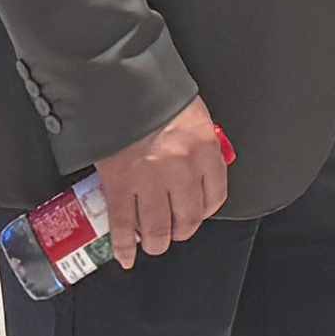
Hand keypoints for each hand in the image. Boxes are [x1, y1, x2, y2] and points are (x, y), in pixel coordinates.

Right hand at [94, 98, 236, 255]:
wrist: (119, 80)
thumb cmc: (156, 93)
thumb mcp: (192, 114)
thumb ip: (199, 144)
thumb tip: (198, 168)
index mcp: (203, 149)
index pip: (215, 195)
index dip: (206, 210)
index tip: (198, 213)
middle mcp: (181, 169)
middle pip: (188, 218)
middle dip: (181, 231)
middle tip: (175, 231)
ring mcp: (149, 180)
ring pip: (157, 228)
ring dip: (156, 242)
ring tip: (152, 243)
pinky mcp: (120, 184)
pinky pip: (123, 224)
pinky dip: (123, 245)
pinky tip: (125, 255)